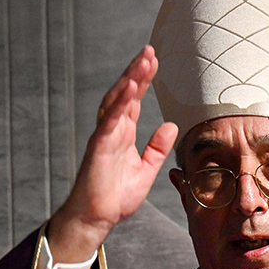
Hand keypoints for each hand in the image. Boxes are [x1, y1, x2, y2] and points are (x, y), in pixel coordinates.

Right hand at [47, 46, 177, 262]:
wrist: (97, 217)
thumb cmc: (116, 197)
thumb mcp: (146, 169)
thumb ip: (157, 148)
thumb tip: (171, 126)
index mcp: (124, 134)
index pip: (134, 100)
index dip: (144, 80)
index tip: (154, 61)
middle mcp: (114, 130)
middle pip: (125, 93)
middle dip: (136, 71)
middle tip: (149, 51)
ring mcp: (105, 136)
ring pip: (116, 101)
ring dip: (129, 80)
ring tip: (142, 61)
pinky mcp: (99, 147)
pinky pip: (109, 121)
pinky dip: (119, 104)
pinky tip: (128, 88)